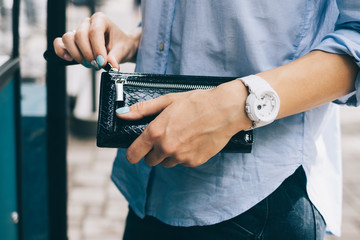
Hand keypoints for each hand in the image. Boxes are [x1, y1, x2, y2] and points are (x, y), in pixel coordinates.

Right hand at [53, 12, 140, 68]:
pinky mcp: (71, 41)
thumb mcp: (123, 50)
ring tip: (89, 64)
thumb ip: (116, 57)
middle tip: (97, 65)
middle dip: (88, 54)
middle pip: (79, 36)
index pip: (94, 32)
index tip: (102, 62)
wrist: (120, 46)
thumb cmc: (121, 44)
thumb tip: (112, 65)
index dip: (97, 49)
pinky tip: (70, 59)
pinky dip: (62, 52)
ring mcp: (77, 31)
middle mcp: (87, 23)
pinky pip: (59, 43)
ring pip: (68, 39)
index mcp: (100, 20)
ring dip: (77, 55)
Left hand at [116, 80, 251, 167]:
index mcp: (156, 132)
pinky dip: (184, 155)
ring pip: (167, 162)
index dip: (132, 154)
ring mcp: (181, 157)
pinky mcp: (194, 162)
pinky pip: (182, 162)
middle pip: (150, 161)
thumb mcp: (167, 101)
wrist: (225, 110)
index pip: (134, 154)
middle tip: (165, 137)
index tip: (134, 153)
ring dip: (169, 154)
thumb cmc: (197, 102)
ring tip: (181, 137)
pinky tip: (192, 141)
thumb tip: (122, 115)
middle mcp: (167, 147)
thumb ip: (143, 109)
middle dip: (153, 152)